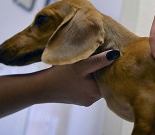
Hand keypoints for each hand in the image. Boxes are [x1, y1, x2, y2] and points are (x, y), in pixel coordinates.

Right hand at [0, 50, 118, 125]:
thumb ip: (99, 60)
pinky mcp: (77, 96)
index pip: (112, 79)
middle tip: (104, 55)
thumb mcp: (81, 65)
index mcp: (96, 93)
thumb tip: (116, 54)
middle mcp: (92, 99)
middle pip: (104, 81)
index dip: (113, 67)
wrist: (39, 88)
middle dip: (104, 69)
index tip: (114, 55)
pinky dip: (87, 77)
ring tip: (94, 59)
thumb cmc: (60, 75)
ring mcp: (84, 99)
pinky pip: (87, 85)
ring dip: (95, 72)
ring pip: (95, 83)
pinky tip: (84, 68)